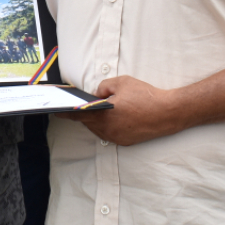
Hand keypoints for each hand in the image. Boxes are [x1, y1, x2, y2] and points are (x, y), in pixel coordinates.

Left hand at [56, 75, 184, 146]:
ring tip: (96, 109)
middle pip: (89, 122)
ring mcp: (117, 138)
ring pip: (99, 129)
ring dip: (96, 120)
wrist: (168, 112)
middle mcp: (108, 130)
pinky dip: (107, 125)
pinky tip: (112, 116)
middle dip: (84, 113)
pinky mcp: (126, 142)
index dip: (66, 112)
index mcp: (103, 116)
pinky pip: (110, 133)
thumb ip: (103, 87)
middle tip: (79, 105)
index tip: (56, 111)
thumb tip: (96, 95)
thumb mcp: (121, 83)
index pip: (78, 115)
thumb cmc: (145, 96)